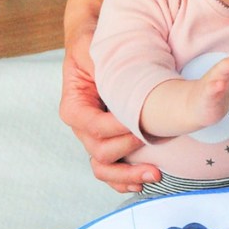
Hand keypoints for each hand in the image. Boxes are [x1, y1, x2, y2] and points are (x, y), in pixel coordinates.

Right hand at [59, 23, 159, 192]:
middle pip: (100, 153)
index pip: (94, 126)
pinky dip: (125, 179)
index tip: (140, 125)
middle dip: (127, 158)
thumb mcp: (91, 48)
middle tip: (155, 158)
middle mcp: (82, 127)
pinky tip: (143, 182)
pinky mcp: (109, 142)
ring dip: (127, 176)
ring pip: (104, 168)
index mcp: (74, 107)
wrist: (95, 49)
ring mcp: (95, 138)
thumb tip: (112, 76)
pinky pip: (113, 168)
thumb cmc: (92, 46)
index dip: (118, 129)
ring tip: (154, 176)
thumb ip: (98, 64)